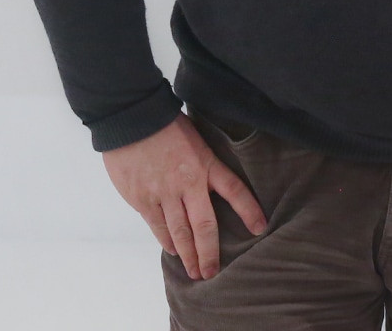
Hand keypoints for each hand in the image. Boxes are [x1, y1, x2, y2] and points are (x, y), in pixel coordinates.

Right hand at [103, 114, 267, 279]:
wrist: (131, 119)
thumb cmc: (165, 124)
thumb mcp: (196, 138)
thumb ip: (204, 163)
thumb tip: (211, 184)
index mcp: (205, 164)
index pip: (234, 189)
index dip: (249, 210)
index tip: (260, 228)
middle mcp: (188, 183)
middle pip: (204, 226)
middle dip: (210, 253)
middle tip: (213, 272)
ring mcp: (163, 194)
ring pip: (180, 232)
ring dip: (188, 255)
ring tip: (195, 272)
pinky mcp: (142, 198)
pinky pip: (157, 226)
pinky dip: (166, 240)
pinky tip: (173, 250)